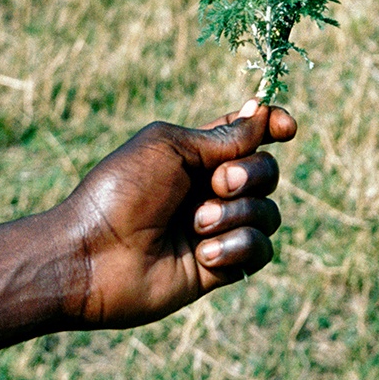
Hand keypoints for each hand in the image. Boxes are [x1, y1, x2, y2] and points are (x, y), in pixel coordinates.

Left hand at [53, 100, 296, 328]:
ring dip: (238, 214)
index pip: (249, 134)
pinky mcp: (219, 267)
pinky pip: (260, 251)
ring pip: (268, 212)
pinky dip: (239, 247)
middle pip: (267, 171)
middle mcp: (211, 190)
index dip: (273, 126)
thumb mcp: (171, 148)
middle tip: (216, 184)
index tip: (286, 128)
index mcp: (197, 154)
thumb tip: (263, 112)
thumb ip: (224, 136)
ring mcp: (217, 229)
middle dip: (250, 174)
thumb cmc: (122, 193)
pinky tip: (205, 253)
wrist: (91, 257)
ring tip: (197, 226)